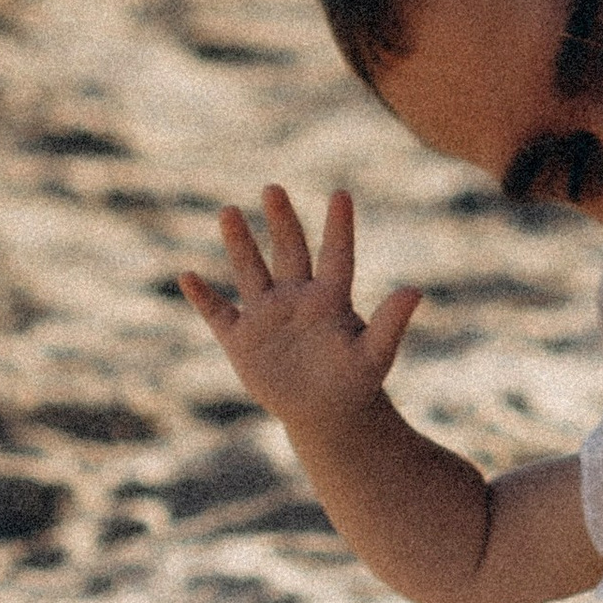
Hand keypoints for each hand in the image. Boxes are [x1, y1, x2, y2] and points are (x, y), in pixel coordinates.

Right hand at [178, 186, 421, 438]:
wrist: (326, 413)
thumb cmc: (356, 382)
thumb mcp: (375, 354)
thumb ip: (391, 322)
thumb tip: (415, 290)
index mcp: (331, 298)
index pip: (336, 254)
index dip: (339, 226)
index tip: (342, 194)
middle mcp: (297, 297)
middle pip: (288, 251)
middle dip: (281, 221)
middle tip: (274, 189)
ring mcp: (266, 314)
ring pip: (250, 271)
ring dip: (239, 243)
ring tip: (229, 211)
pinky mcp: (241, 339)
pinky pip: (218, 313)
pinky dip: (202, 297)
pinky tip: (187, 275)